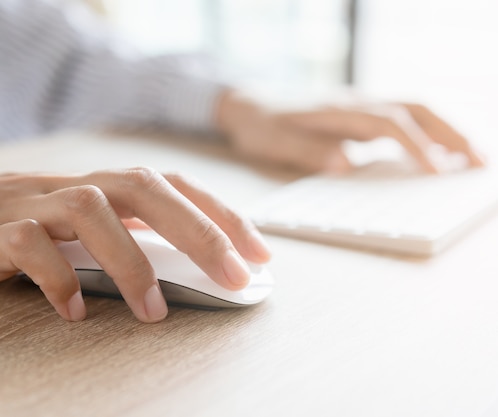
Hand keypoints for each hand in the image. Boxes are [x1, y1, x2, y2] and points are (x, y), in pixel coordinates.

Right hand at [0, 167, 270, 322]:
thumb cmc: (6, 223)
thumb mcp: (70, 227)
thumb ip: (119, 237)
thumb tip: (182, 267)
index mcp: (96, 185)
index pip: (172, 186)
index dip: (220, 214)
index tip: (260, 253)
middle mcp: (70, 185)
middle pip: (146, 189)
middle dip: (199, 232)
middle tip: (236, 279)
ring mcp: (28, 203)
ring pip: (90, 210)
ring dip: (131, 262)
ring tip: (154, 312)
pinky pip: (28, 246)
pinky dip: (58, 280)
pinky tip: (75, 313)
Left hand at [216, 90, 484, 172]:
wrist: (245, 104)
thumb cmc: (259, 125)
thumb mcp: (274, 141)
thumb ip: (308, 151)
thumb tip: (346, 164)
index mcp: (338, 109)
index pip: (389, 123)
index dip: (416, 145)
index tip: (438, 171)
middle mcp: (356, 102)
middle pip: (416, 109)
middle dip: (451, 134)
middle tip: (479, 163)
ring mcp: (360, 106)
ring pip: (415, 112)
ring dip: (445, 133)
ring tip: (470, 161)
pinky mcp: (359, 115)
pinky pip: (402, 121)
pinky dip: (426, 136)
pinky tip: (436, 157)